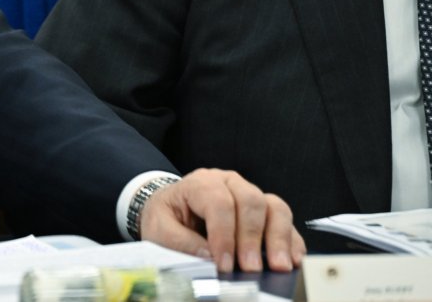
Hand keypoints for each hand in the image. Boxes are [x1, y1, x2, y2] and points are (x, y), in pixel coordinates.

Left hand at [139, 168, 304, 273]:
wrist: (172, 210)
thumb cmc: (168, 217)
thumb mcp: (160, 228)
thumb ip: (180, 241)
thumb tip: (209, 257)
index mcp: (201, 183)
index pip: (218, 203)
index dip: (223, 235)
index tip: (223, 263)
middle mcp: (230, 183)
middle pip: (251, 201)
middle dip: (252, 237)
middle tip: (250, 268)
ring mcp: (251, 195)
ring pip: (275, 207)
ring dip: (279, 238)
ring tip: (279, 266)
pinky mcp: (266, 212)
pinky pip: (286, 221)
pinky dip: (291, 241)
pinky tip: (292, 260)